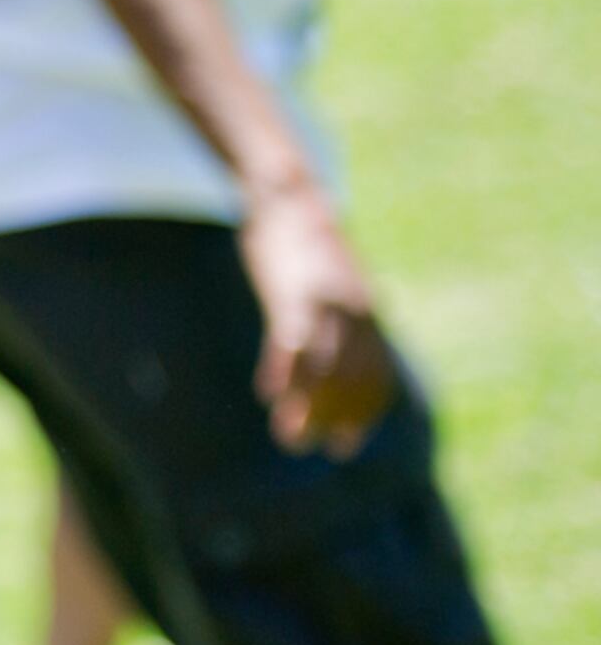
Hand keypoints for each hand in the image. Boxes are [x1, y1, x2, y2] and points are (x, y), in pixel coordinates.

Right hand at [242, 186, 397, 456]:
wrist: (288, 195)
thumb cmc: (304, 240)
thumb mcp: (328, 282)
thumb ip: (331, 318)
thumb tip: (319, 353)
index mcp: (367, 313)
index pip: (375, 377)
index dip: (362, 414)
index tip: (345, 444)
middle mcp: (355, 312)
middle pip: (353, 379)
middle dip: (338, 418)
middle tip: (322, 449)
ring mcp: (326, 301)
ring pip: (323, 368)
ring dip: (308, 408)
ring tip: (290, 438)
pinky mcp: (293, 290)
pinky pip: (293, 340)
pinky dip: (285, 371)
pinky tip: (271, 394)